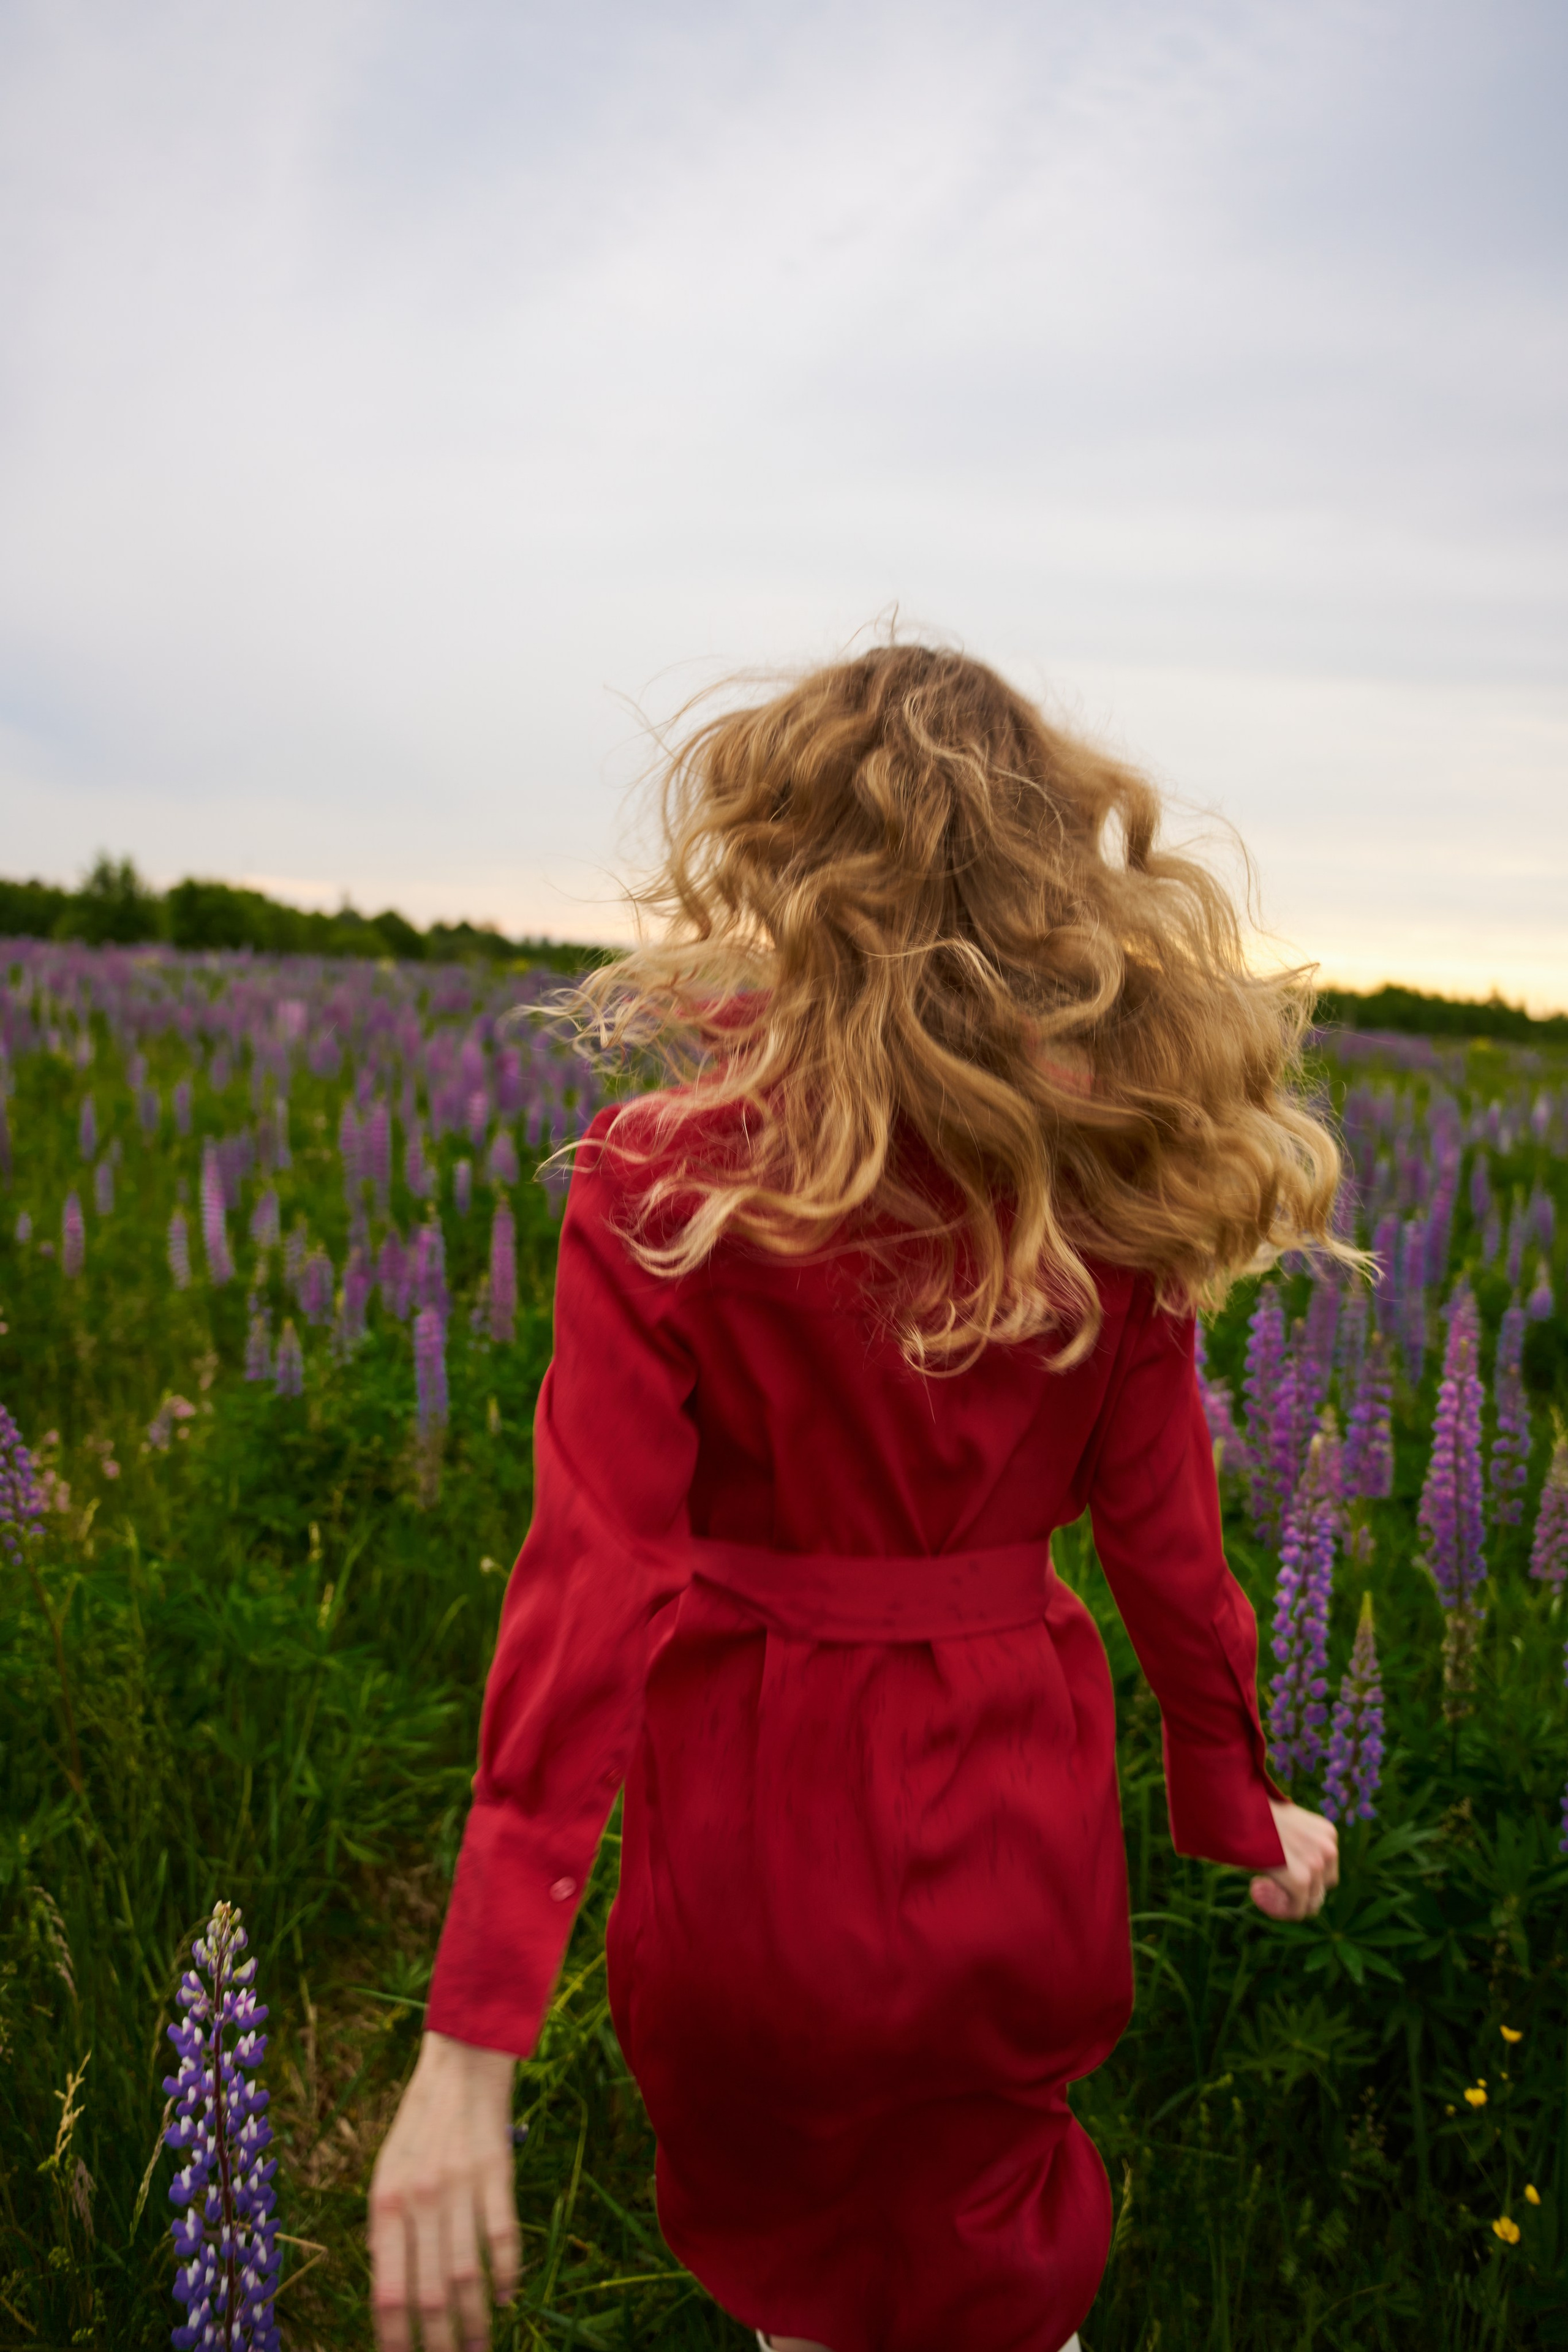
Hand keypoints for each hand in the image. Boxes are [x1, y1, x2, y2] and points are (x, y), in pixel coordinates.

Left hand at [368, 2030, 520, 2350]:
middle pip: (429, 2294)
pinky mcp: (497, 2173)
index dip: (396, 2337)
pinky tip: (507, 2297)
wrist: (459, 2065)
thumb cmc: (418, 2126)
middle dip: (440, 2342)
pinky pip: (502, 2236)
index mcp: (385, 2203)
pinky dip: (507, 2273)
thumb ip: (386, 2230)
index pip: (386, 2291)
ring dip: (475, 2321)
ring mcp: (460, 2187)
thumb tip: (388, 2294)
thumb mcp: (386, 2173)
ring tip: (481, 2348)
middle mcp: (419, 2199)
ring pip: (467, 2275)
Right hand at [1249, 1800, 1338, 1921]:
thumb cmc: (1254, 1813)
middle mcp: (1329, 1849)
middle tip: (1268, 1883)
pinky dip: (1277, 1908)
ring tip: (1258, 1886)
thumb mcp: (1288, 1824)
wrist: (1237, 1808)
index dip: (1303, 1877)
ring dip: (1284, 1900)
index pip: (1326, 1870)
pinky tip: (1256, 1891)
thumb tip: (1296, 1869)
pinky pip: (1297, 1910)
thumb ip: (1301, 1845)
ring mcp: (1316, 1865)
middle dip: (1297, 1892)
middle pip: (1320, 1887)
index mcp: (1328, 1833)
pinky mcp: (1301, 1881)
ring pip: (1309, 1903)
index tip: (1278, 1874)